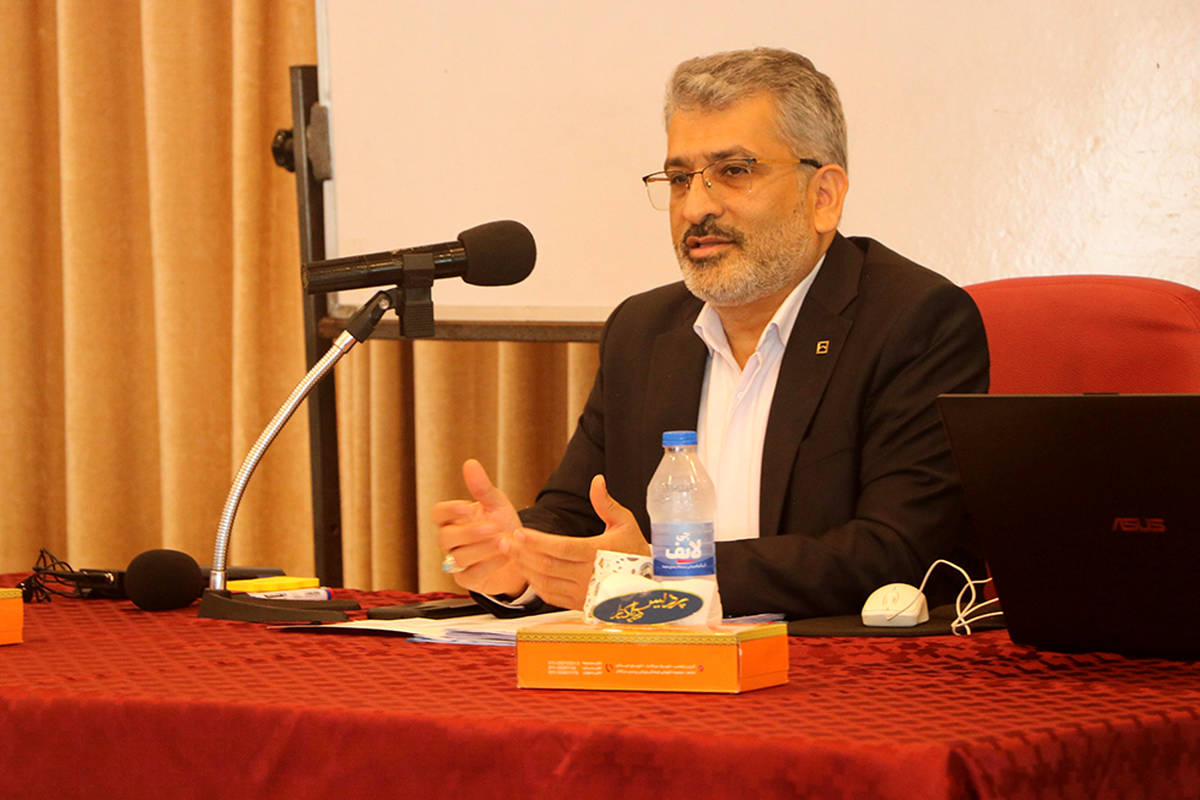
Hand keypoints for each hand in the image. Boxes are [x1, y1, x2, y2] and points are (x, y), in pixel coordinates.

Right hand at [431, 459, 527, 596]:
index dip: (450, 510)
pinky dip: (488, 565)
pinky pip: (469, 576)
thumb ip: (482, 488)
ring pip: (458, 557)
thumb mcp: (497, 505)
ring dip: (482, 549)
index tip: (468, 506)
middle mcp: (452, 541)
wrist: (522, 554)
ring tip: (504, 541)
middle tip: (492, 527)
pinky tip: (506, 555)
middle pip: (445, 537)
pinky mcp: (467, 580)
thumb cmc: (504, 526)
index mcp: (454, 519)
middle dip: (469, 532)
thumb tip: (470, 464)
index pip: (438, 514)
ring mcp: (457, 562)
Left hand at [501, 474, 648, 609]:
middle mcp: (589, 575)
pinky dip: (534, 584)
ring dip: (524, 567)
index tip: (518, 531)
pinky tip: (525, 570)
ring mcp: (583, 592)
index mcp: (598, 553)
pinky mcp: (579, 604)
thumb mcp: (625, 523)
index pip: (560, 547)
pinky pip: (550, 596)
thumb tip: (597, 479)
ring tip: (510, 552)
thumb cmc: (634, 551)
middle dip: (522, 552)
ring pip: (545, 581)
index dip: (536, 540)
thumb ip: (606, 503)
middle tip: (504, 540)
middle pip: (547, 565)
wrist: (646, 587)